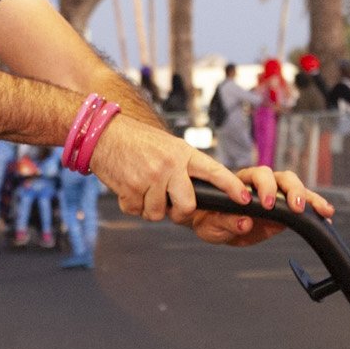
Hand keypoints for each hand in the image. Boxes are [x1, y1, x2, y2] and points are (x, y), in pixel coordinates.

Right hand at [88, 116, 257, 223]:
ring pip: (159, 213)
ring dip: (149, 207)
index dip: (232, 187)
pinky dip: (132, 204)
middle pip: (187, 206)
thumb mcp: (168, 146)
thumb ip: (184, 168)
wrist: (104, 134)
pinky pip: (138, 211)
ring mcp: (149, 178)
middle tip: (171, 205)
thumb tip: (194, 196)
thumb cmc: (137, 141)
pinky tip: (128, 186)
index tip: (246, 199)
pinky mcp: (130, 190)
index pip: (214, 172)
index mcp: (183, 154)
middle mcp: (169, 166)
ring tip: (141, 186)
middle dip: (180, 213)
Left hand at [191, 165, 332, 246]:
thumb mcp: (212, 224)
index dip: (264, 187)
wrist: (213, 227)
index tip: (267, 204)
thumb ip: (226, 222)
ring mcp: (276, 195)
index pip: (256, 175)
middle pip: (282, 177)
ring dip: (309, 197)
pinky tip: (326, 217)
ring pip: (295, 188)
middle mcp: (261, 184)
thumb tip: (244, 222)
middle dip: (291, 190)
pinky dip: (315, 209)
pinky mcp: (285, 208)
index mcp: (241, 182)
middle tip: (294, 207)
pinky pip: (303, 205)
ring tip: (320, 210)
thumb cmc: (209, 220)